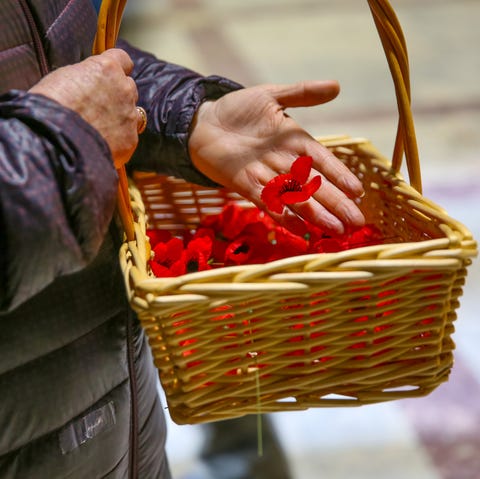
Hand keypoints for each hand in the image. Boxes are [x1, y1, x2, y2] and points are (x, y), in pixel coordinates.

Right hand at [29, 49, 138, 168]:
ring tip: (102, 127)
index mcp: (107, 68)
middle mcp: (124, 89)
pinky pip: (129, 137)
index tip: (112, 75)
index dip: (117, 68)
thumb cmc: (51, 106)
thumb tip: (93, 82)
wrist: (56, 139)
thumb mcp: (65, 77)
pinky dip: (119, 140)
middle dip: (118, 95)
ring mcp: (130, 115)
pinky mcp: (130, 139)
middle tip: (99, 107)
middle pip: (129, 88)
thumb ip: (87, 77)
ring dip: (122, 117)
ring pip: (134, 113)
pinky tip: (102, 144)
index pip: (123, 60)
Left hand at [188, 80, 364, 234]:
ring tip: (335, 230)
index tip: (358, 191)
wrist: (203, 122)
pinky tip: (298, 229)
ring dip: (315, 214)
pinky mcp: (244, 184)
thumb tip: (337, 85)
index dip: (340, 175)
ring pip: (295, 197)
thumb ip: (301, 93)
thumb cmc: (238, 109)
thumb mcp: (270, 96)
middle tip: (357, 223)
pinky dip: (281, 214)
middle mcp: (284, 162)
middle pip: (314, 185)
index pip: (323, 160)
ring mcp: (265, 175)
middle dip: (335, 203)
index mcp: (295, 141)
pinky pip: (266, 201)